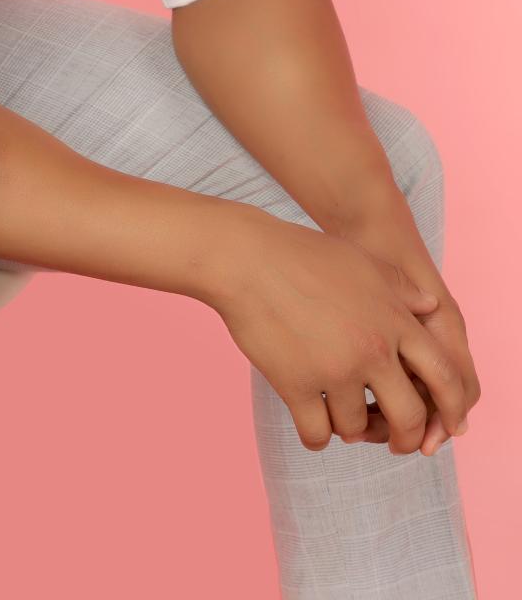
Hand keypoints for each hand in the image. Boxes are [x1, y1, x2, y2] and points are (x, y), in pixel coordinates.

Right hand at [213, 211, 467, 455]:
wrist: (246, 259)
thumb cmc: (302, 255)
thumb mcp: (361, 262)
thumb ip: (401, 288)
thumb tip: (429, 308)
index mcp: (394, 320)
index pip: (444, 377)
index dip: (451, 408)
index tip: (445, 424)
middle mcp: (372, 349)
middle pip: (408, 417)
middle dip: (405, 437)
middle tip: (395, 441)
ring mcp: (335, 369)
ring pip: (356, 427)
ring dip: (348, 426)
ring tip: (337, 413)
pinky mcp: (296, 385)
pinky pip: (317, 433)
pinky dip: (316, 436)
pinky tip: (312, 424)